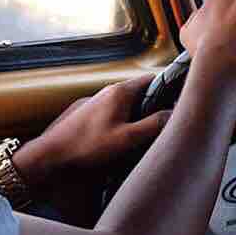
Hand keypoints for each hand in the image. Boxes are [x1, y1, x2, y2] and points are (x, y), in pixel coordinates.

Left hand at [14, 75, 170, 187]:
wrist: (51, 154)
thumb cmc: (87, 145)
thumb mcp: (127, 138)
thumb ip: (154, 125)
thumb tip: (177, 113)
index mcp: (120, 92)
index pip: (154, 80)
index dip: (171, 88)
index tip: (184, 99)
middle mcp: (108, 92)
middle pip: (142, 92)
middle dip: (156, 105)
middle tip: (170, 121)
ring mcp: (97, 102)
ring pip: (127, 104)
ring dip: (140, 115)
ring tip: (150, 133)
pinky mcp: (88, 114)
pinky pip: (114, 113)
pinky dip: (125, 122)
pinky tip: (126, 139)